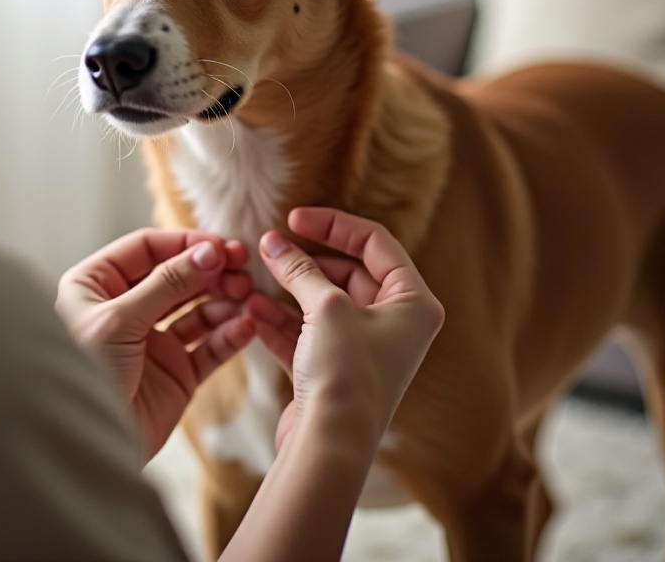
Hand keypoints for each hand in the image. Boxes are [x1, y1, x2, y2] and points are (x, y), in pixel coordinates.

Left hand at [56, 229, 255, 460]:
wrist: (87, 449)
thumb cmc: (85, 377)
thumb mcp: (119, 321)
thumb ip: (166, 283)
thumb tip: (208, 252)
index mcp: (97, 285)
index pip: (147, 249)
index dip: (185, 244)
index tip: (222, 246)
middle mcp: (126, 308)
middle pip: (178, 276)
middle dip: (211, 271)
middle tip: (243, 268)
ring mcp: (153, 341)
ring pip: (198, 309)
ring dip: (225, 300)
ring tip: (247, 297)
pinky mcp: (176, 373)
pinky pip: (209, 347)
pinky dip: (230, 335)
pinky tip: (246, 326)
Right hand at [247, 207, 443, 453]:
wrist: (331, 445)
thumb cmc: (346, 374)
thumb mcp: (325, 306)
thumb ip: (299, 268)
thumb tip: (273, 241)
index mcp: (412, 303)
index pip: (375, 242)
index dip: (333, 225)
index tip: (294, 218)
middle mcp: (395, 324)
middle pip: (346, 273)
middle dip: (304, 262)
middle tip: (270, 248)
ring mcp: (365, 348)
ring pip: (321, 304)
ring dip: (286, 292)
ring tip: (252, 283)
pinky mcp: (336, 371)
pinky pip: (307, 334)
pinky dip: (280, 322)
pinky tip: (252, 313)